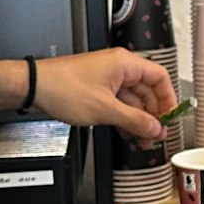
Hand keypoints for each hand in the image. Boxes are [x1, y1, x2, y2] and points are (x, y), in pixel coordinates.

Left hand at [33, 49, 178, 143]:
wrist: (34, 87)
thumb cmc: (62, 88)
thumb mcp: (105, 110)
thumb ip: (134, 120)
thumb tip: (154, 127)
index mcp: (125, 64)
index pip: (159, 77)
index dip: (168, 99)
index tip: (169, 117)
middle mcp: (118, 68)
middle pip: (147, 90)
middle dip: (153, 114)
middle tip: (156, 134)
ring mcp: (107, 78)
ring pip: (132, 99)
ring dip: (138, 119)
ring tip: (142, 138)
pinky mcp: (96, 88)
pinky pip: (119, 103)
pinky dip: (124, 117)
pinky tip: (126, 132)